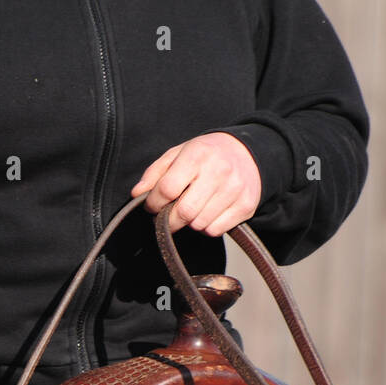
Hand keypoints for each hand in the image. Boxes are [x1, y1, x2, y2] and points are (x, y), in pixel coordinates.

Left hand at [131, 132, 261, 236]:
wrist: (247, 152)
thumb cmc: (206, 155)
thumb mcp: (178, 153)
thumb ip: (155, 173)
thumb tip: (137, 195)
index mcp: (197, 155)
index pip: (167, 189)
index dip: (154, 203)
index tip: (152, 206)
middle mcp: (219, 172)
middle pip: (184, 213)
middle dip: (169, 220)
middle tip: (166, 216)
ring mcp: (235, 190)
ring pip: (199, 225)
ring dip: (188, 223)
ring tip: (191, 209)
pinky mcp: (246, 206)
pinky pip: (215, 230)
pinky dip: (206, 227)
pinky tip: (207, 212)